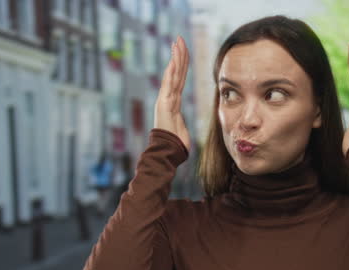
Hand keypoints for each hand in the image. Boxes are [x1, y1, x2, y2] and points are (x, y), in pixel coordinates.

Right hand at [154, 36, 190, 150]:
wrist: (166, 152)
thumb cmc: (174, 145)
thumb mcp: (182, 131)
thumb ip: (181, 127)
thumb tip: (183, 133)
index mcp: (173, 101)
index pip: (179, 78)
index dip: (181, 64)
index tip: (182, 50)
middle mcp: (168, 97)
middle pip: (176, 72)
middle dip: (178, 55)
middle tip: (179, 39)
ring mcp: (165, 99)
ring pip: (173, 75)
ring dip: (176, 58)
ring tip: (177, 43)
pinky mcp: (165, 103)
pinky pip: (169, 85)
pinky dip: (171, 72)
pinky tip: (173, 60)